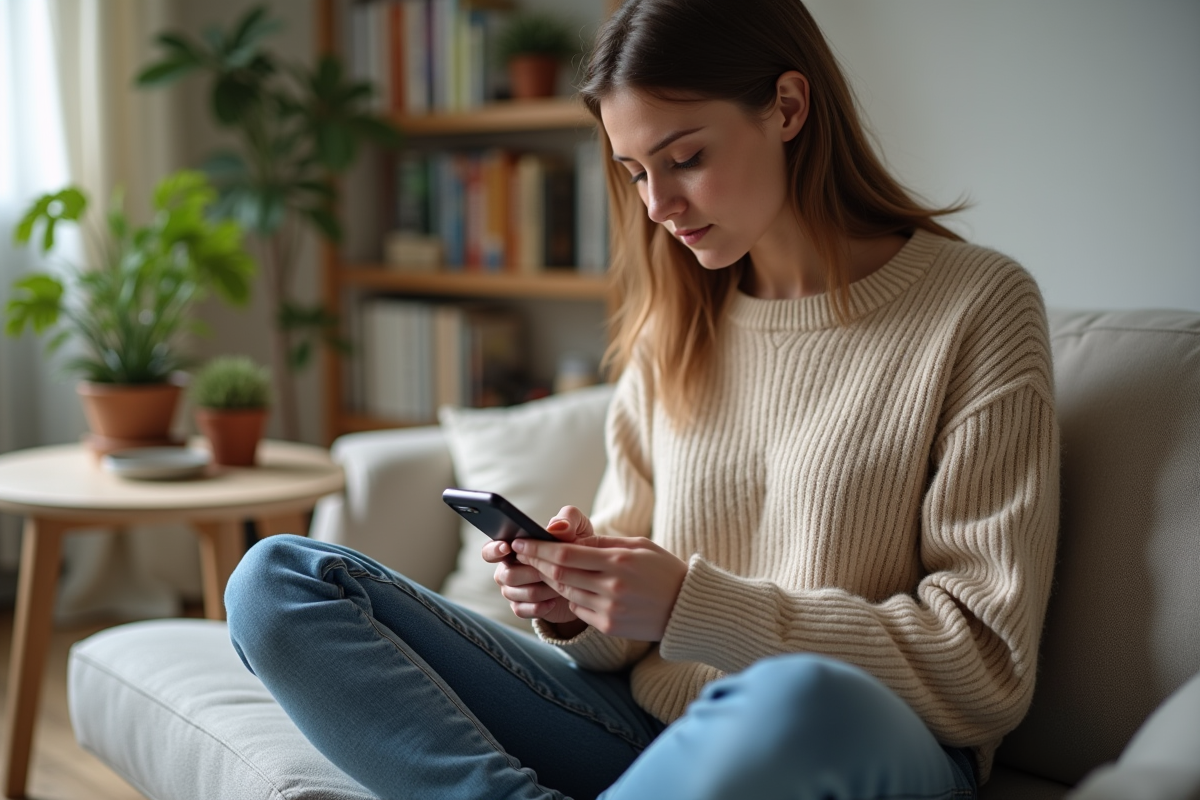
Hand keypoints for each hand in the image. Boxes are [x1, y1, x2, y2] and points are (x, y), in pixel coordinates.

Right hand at [483, 506, 592, 635]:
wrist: (588, 578)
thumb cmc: (578, 547)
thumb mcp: (578, 528)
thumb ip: (567, 519)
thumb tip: (556, 527)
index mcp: (514, 547)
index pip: (490, 549)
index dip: (494, 549)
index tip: (508, 547)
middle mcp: (508, 568)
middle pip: (505, 574)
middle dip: (529, 571)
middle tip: (551, 569)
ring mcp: (513, 589)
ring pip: (514, 592)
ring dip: (539, 589)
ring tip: (560, 585)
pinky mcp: (522, 607)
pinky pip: (520, 610)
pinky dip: (538, 606)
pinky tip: (553, 601)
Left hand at [510, 532, 687, 641]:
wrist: (687, 608)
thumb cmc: (663, 570)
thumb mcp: (638, 546)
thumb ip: (602, 543)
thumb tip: (568, 540)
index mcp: (618, 562)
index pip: (565, 555)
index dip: (537, 548)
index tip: (520, 541)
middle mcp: (612, 587)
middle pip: (559, 575)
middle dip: (536, 562)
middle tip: (521, 552)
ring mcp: (610, 609)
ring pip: (565, 593)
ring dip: (551, 580)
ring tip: (543, 568)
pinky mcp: (609, 626)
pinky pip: (578, 609)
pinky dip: (571, 597)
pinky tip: (573, 588)